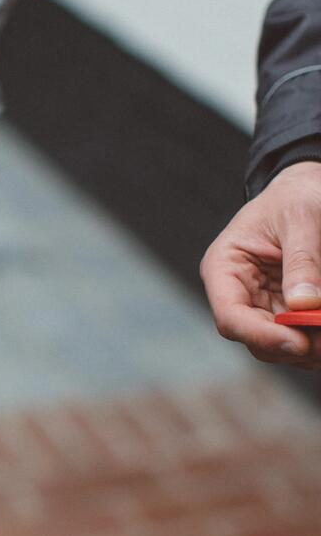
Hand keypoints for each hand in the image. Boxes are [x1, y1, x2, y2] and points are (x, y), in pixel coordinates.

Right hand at [201, 160, 320, 367]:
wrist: (305, 190)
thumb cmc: (296, 196)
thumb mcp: (301, 219)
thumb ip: (302, 262)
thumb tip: (304, 305)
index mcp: (223, 268)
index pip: (230, 316)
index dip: (261, 335)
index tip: (299, 342)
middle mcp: (236, 292)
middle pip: (253, 337)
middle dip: (290, 344)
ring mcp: (260, 303)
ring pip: (276, 343)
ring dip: (306, 346)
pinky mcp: (283, 308)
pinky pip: (296, 333)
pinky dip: (313, 336)